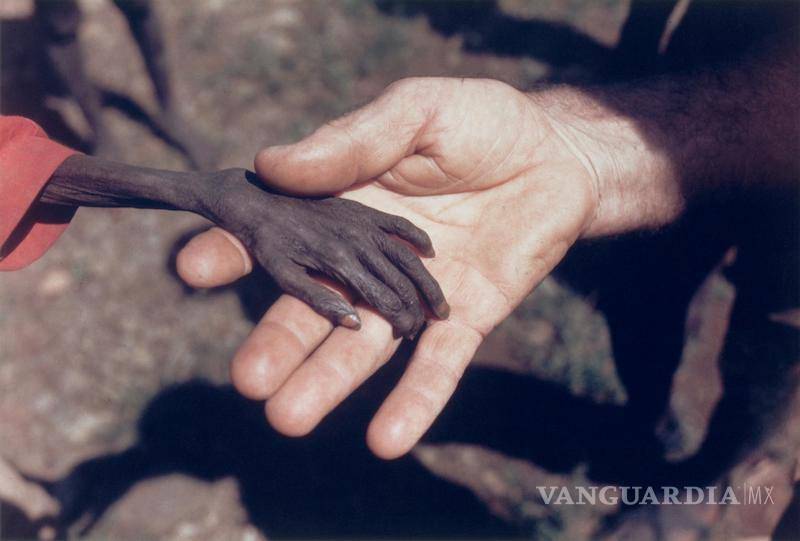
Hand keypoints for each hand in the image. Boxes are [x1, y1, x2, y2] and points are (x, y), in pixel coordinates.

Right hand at [178, 78, 608, 457]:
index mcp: (345, 207)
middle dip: (282, 344)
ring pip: (366, 346)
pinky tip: (388, 440)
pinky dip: (414, 400)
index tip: (192, 267)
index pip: (281, 232)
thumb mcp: (417, 113)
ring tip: (289, 417)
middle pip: (316, 307)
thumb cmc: (483, 123)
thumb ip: (352, 142)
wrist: (560, 153)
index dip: (237, 248)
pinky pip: (438, 366)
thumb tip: (272, 163)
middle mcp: (369, 260)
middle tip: (248, 381)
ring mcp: (414, 295)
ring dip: (330, 382)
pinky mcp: (465, 318)